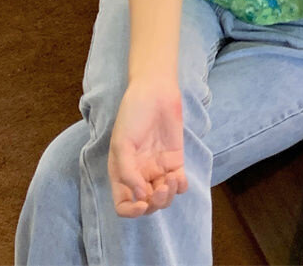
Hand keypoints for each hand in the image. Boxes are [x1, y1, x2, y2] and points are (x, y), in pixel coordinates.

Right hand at [108, 79, 186, 217]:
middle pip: (146, 205)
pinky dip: (180, 187)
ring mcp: (157, 168)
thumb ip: (128, 172)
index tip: (142, 203)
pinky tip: (179, 177)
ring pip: (163, 197)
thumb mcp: (122, 143)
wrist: (155, 92)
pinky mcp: (175, 160)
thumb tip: (141, 196)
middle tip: (161, 189)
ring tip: (171, 180)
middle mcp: (139, 174)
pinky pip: (179, 183)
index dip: (131, 212)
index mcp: (121, 173)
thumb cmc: (133, 114)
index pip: (123, 205)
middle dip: (154, 204)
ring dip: (168, 197)